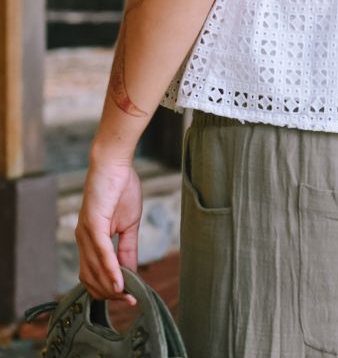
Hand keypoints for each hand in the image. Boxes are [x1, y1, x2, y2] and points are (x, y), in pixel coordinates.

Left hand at [75, 156, 142, 305]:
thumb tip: (131, 272)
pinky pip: (101, 253)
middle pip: (92, 279)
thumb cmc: (121, 187)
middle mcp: (83, 240)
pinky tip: (120, 281)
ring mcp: (86, 233)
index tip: (130, 299)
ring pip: (95, 271)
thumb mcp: (129, 223)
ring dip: (111, 287)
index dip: (111, 290)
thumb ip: (128, 248)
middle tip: (130, 300)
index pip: (95, 276)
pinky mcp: (92, 224)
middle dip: (111, 293)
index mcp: (90, 240)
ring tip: (127, 295)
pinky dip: (110, 270)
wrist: (114, 162)